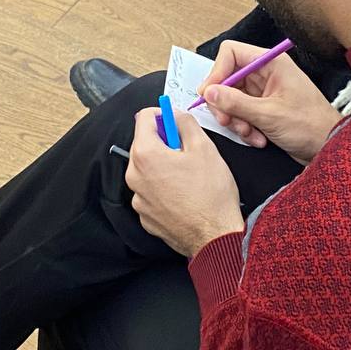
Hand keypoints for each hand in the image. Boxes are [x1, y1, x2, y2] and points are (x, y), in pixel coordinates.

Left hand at [126, 108, 244, 257]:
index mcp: (145, 155)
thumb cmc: (211, 196)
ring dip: (164, 166)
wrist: (215, 237)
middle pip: (144, 145)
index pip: (144, 118)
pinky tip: (184, 193)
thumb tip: (176, 115)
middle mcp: (135, 177)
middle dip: (164, 142)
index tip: (174, 120)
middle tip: (187, 149)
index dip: (162, 114)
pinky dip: (164, 188)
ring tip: (189, 175)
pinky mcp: (145, 216)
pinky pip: (151, 192)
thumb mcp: (204, 147)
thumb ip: (185, 123)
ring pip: (148, 170)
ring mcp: (138, 199)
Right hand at [199, 41, 341, 163]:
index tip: (209, 95)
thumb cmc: (311, 126)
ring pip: (231, 99)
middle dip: (225, 103)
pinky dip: (244, 127)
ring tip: (250, 134)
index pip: (231, 53)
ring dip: (235, 120)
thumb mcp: (269, 115)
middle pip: (227, 78)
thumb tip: (209, 93)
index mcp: (271, 63)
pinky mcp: (263, 108)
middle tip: (226, 121)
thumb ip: (237, 103)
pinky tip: (258, 139)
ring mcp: (263, 91)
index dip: (217, 72)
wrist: (329, 147)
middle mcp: (266, 73)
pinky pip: (241, 113)